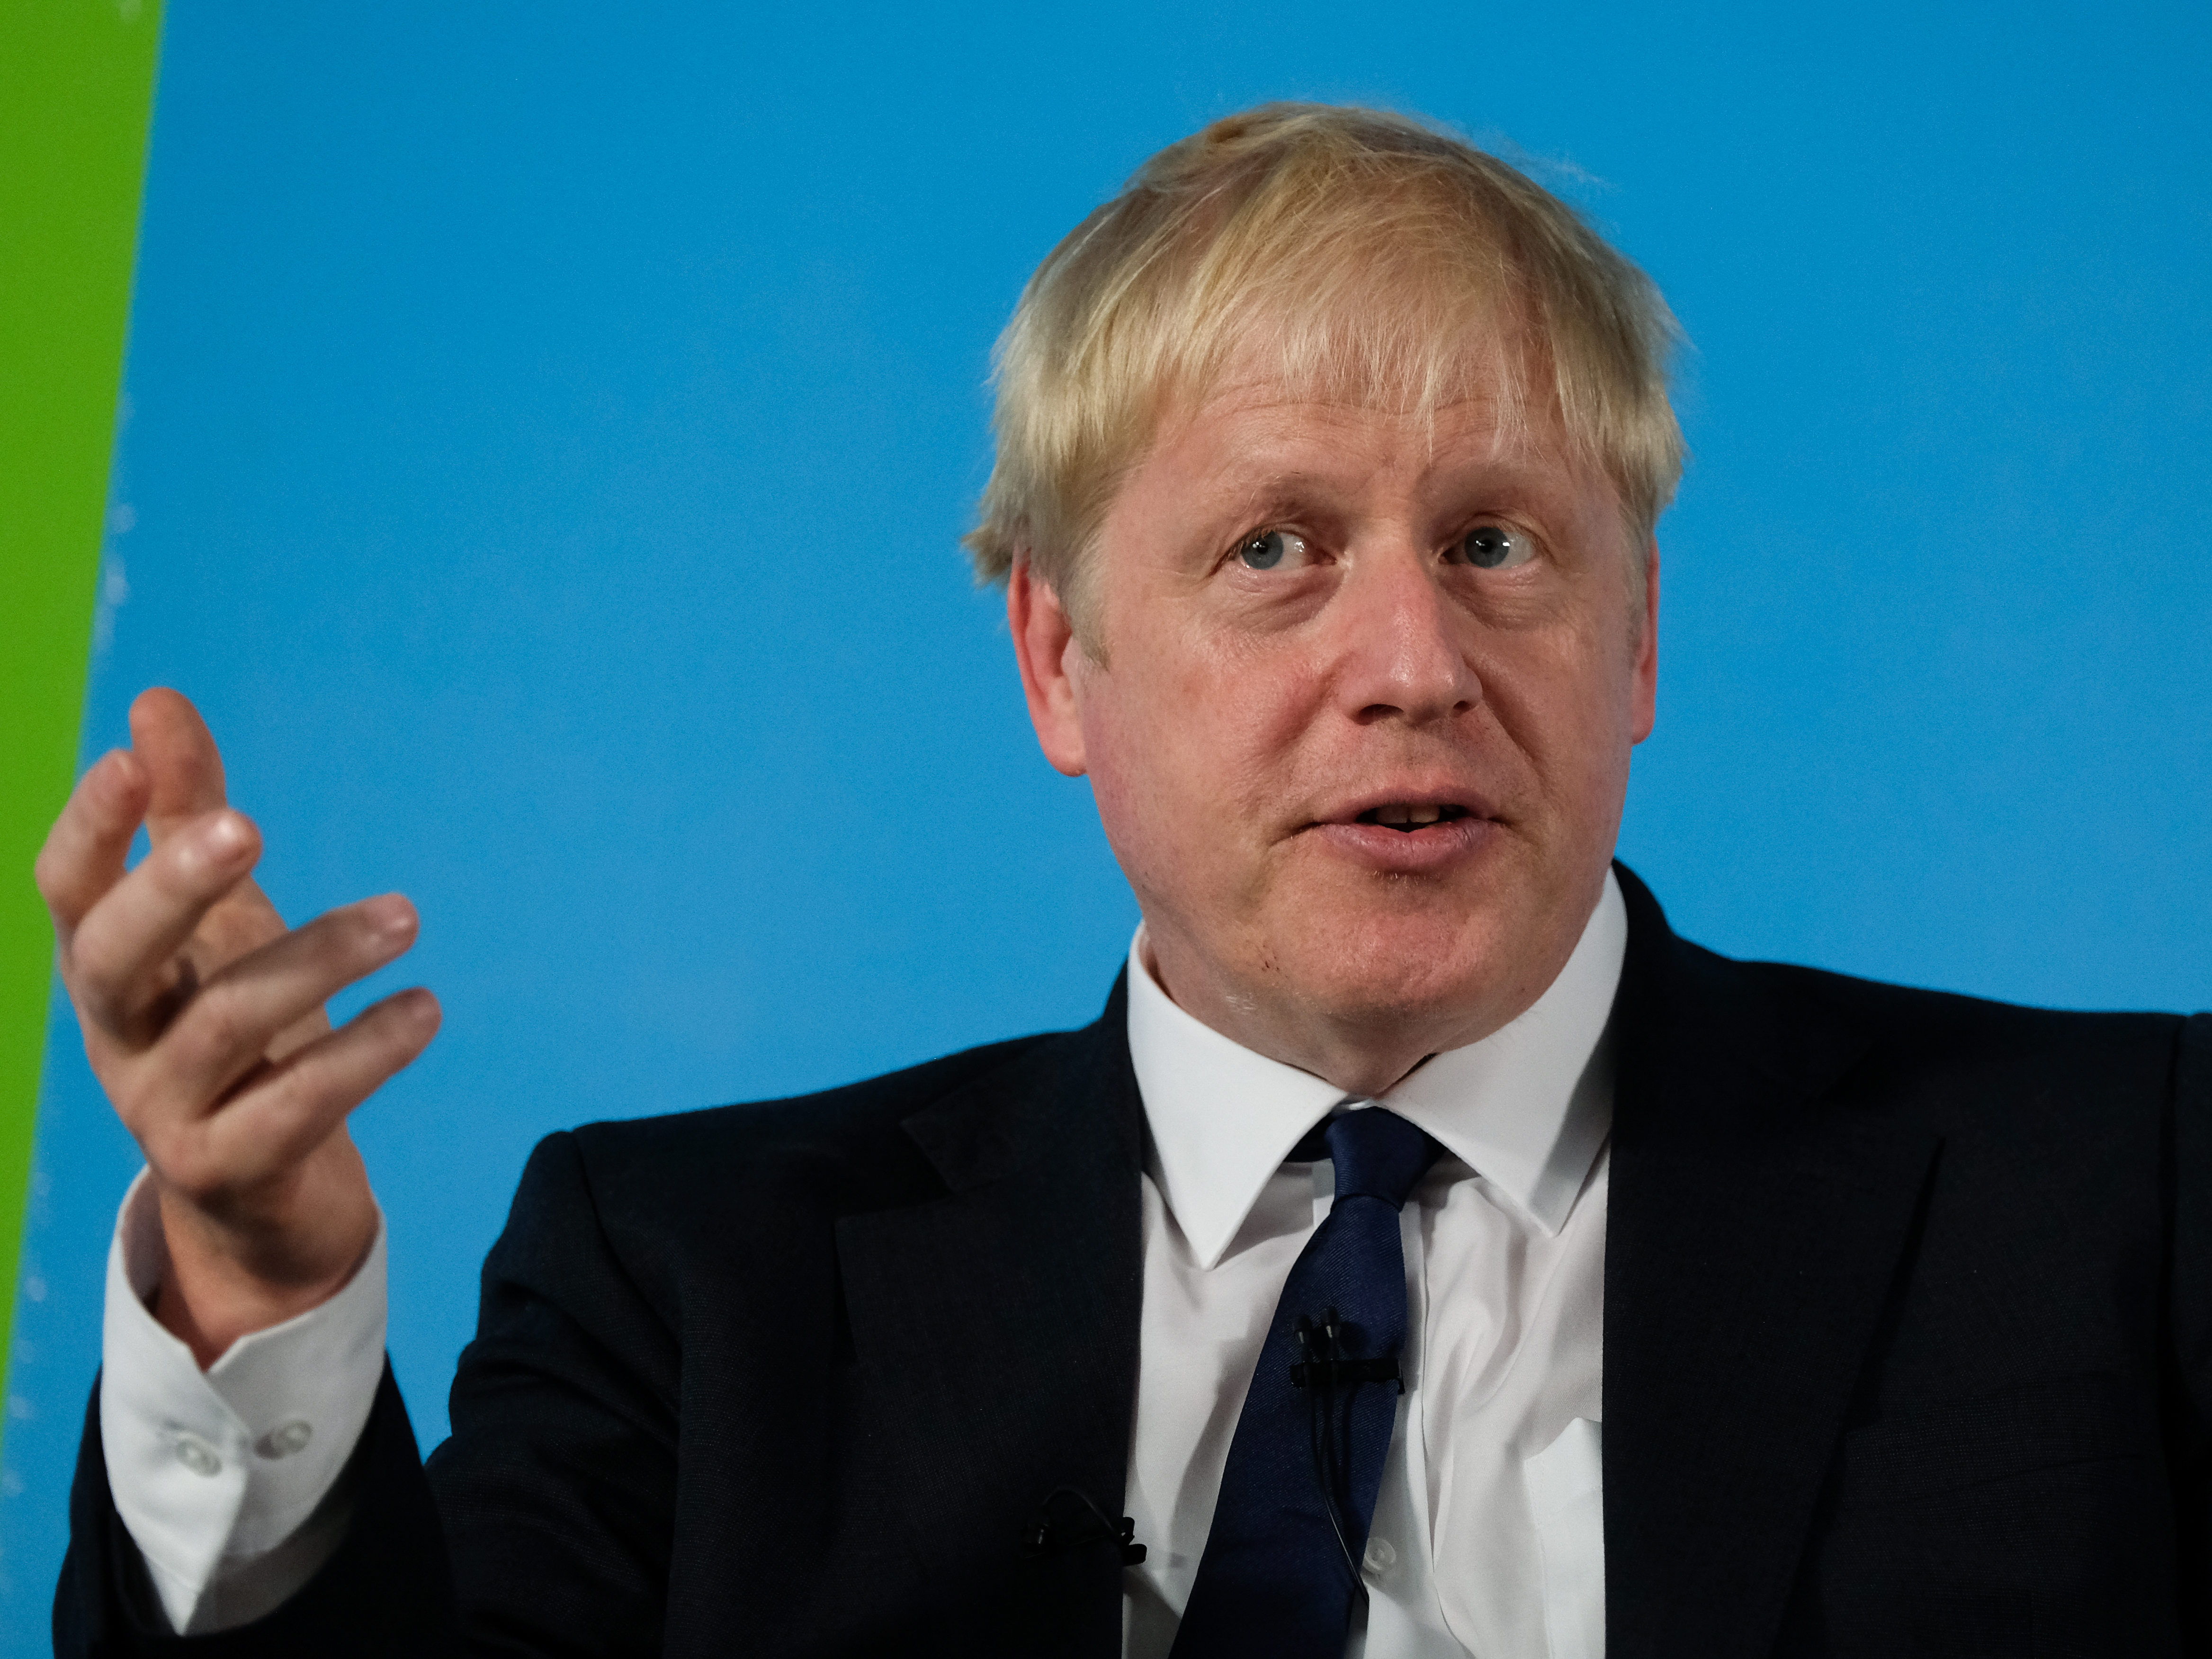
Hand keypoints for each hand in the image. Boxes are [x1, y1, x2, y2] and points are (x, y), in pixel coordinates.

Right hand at [35, 689, 439, 1365]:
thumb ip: (190, 815)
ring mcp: (164, 1112)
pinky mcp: (230, 1170)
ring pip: (228, 1023)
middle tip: (251, 828)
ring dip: (321, 959)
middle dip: (174, 888)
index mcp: (108, 970)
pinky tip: (423, 1007)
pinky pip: (296, 1107)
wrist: (263, 1197)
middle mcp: (118, 1038)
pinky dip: (364, 1053)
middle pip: (114, 955)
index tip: (135, 759)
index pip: (66, 890)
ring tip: (406, 915)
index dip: (91, 826)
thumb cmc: (232, 1031)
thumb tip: (156, 701)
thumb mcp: (215, 924)